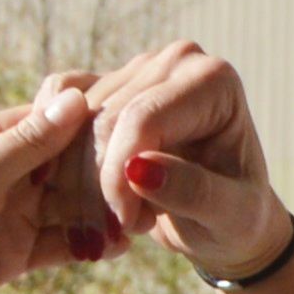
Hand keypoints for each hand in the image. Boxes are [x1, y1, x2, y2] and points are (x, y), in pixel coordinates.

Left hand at [0, 74, 121, 293]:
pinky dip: (87, 247)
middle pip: (71, 168)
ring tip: (142, 220)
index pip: (58, 123)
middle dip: (108, 176)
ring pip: (71, 209)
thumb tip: (77, 98)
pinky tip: (116, 247)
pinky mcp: (11, 256)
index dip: (98, 127)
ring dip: (103, 214)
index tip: (141, 132)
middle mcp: (6, 173)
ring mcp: (11, 215)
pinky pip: (60, 247)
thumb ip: (29, 143)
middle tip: (149, 186)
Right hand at [79, 42, 292, 280]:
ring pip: (74, 122)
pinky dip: (58, 158)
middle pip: (105, 119)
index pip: (142, 117)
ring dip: (80, 182)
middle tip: (119, 232)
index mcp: (212, 81)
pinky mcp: (107, 85)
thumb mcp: (228, 217)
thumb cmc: (236, 219)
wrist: (222, 220)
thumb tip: (138, 170)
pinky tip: (78, 198)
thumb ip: (193, 192)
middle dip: (101, 185)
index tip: (125, 225)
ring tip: (114, 223)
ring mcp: (137, 69)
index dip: (120, 175)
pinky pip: (57, 110)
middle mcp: (174, 61)